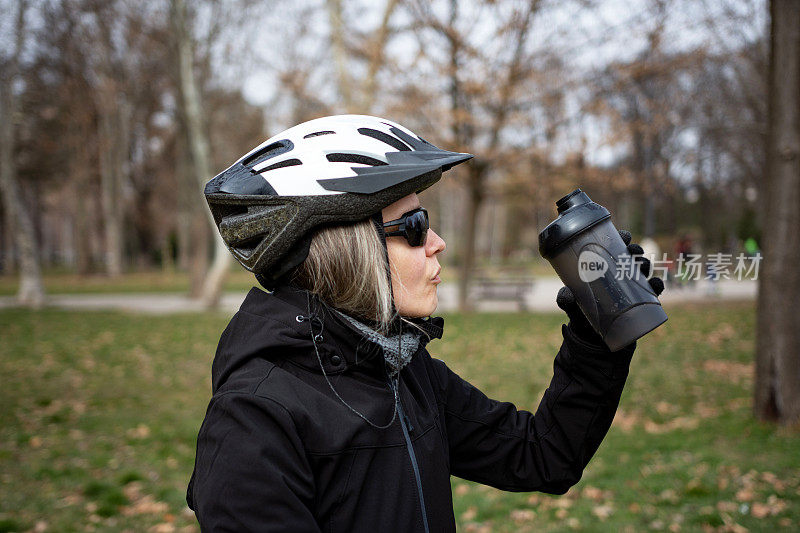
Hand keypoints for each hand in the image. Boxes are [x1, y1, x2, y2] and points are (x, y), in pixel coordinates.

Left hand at [557, 230, 664, 347]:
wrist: (592, 337)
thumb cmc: (581, 313)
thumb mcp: (571, 305)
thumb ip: (566, 300)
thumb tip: (567, 294)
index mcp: (602, 267)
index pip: (613, 247)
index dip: (622, 238)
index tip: (625, 236)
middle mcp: (618, 274)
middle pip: (631, 255)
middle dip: (636, 250)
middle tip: (633, 252)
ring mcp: (630, 287)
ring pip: (643, 270)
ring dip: (647, 264)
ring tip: (643, 265)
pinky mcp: (640, 302)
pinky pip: (652, 291)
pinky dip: (657, 286)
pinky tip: (656, 285)